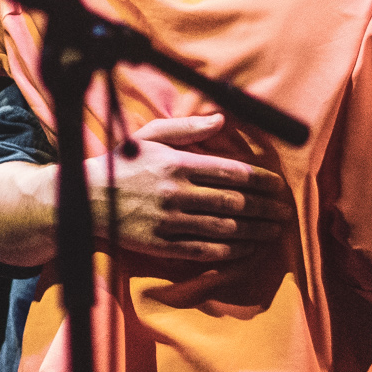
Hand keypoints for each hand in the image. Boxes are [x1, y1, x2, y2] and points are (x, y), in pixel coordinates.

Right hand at [94, 114, 291, 261]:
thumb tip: (222, 120)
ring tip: (274, 231)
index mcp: (178, 163)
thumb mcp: (151, 135)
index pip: (232, 172)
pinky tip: (248, 249)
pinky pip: (205, 251)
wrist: (86, 199)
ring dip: (255, 231)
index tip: (278, 186)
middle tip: (285, 212)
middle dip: (265, 208)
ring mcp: (169, 221)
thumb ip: (187, 127)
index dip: (261, 180)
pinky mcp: (162, 245)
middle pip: (234, 202)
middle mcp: (176, 192)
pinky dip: (231, 251)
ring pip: (224, 228)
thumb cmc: (122, 163)